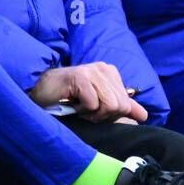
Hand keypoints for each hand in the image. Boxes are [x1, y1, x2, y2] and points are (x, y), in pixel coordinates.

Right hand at [31, 64, 147, 123]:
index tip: (93, 109)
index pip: (127, 104)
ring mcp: (92, 71)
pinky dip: (81, 110)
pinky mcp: (80, 77)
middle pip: (120, 106)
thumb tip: (144, 116)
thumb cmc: (67, 98)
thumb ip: (121, 107)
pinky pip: (93, 104)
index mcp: (111, 73)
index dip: (111, 114)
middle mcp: (104, 68)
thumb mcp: (98, 104)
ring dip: (92, 113)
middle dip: (101, 115)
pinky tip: (71, 102)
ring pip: (110, 105)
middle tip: (84, 109)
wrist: (39, 92)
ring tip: (78, 105)